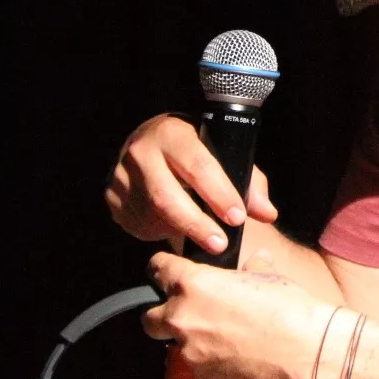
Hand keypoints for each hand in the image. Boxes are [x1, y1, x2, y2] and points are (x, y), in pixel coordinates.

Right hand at [106, 113, 278, 253]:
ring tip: (202, 234)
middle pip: (167, 197)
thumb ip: (249, 183)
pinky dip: (159, 231)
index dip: (219, 194)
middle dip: (197, 225)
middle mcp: (140, 151)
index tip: (237, 217)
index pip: (197, 165)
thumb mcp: (222, 155)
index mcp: (172, 133)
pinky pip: (137, 224)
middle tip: (221, 245)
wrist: (152, 147)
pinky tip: (172, 227)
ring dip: (179, 230)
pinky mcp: (111, 197)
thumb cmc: (195, 153)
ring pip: (153, 216)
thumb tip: (267, 213)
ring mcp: (120, 175)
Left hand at [142, 250, 333, 378]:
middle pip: (150, 319)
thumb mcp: (268, 277)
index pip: (158, 270)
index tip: (168, 273)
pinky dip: (213, 364)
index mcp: (194, 285)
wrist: (307, 351)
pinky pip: (200, 370)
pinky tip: (238, 360)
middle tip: (189, 316)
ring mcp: (191, 354)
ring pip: (178, 348)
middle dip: (164, 317)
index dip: (163, 270)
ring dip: (194, 344)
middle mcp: (183, 319)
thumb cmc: (288, 307)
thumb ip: (251, 268)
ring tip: (225, 342)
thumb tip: (255, 261)